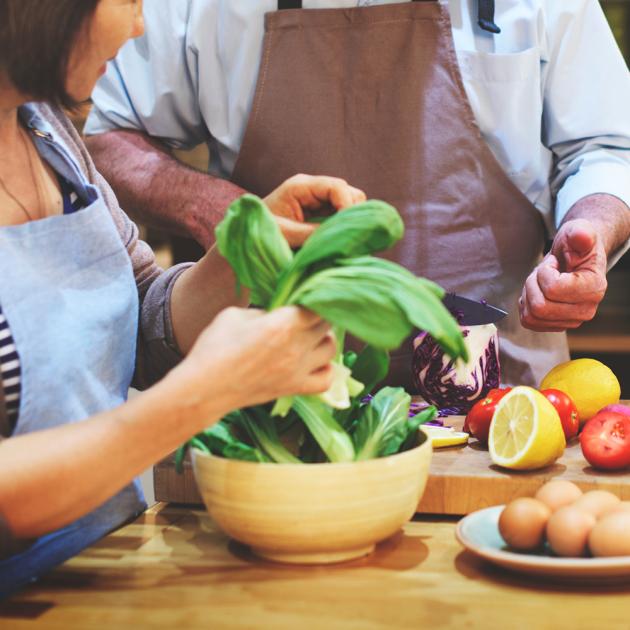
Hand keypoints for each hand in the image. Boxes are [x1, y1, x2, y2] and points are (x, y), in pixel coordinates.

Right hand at [182, 306, 335, 413]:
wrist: (204, 388)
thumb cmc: (214, 347)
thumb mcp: (235, 315)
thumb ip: (264, 311)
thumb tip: (279, 313)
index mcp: (283, 324)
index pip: (317, 305)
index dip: (315, 297)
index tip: (306, 296)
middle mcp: (296, 346)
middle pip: (326, 324)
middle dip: (318, 316)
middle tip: (305, 314)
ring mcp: (298, 370)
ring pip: (331, 349)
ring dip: (324, 339)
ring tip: (311, 336)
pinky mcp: (294, 389)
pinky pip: (326, 380)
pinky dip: (326, 369)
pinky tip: (315, 362)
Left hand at [264, 174, 365, 246]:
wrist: (246, 237)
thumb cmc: (258, 232)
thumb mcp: (284, 234)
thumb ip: (311, 233)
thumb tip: (338, 236)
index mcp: (300, 186)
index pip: (336, 186)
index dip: (348, 205)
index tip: (348, 227)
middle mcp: (312, 189)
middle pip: (348, 192)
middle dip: (352, 212)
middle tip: (347, 236)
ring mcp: (317, 199)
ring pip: (349, 203)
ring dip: (350, 220)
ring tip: (343, 238)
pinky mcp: (320, 212)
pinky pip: (341, 214)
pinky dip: (345, 225)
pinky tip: (339, 238)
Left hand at [519, 219, 607, 331]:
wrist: (574, 257)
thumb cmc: (575, 245)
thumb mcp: (577, 232)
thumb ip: (580, 234)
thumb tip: (582, 237)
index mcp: (594, 288)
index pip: (553, 289)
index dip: (544, 272)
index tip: (554, 262)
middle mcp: (586, 310)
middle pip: (539, 307)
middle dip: (533, 284)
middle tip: (543, 271)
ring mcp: (571, 321)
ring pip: (531, 316)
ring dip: (528, 294)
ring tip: (540, 281)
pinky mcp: (556, 326)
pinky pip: (528, 321)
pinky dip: (526, 305)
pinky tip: (537, 292)